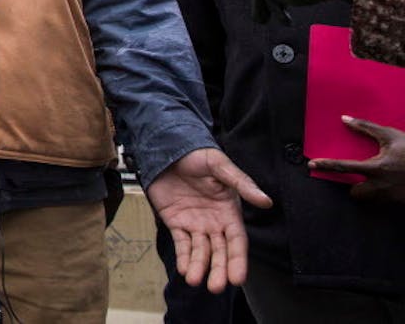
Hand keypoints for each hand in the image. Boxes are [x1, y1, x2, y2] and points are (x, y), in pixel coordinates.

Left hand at [145, 148, 271, 292]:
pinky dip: (183, 256)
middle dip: (218, 270)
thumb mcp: (221, 166)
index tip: (238, 278)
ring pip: (200, 251)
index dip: (238, 259)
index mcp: (230, 212)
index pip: (237, 241)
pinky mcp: (176, 222)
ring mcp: (195, 224)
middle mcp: (214, 222)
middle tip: (215, 287)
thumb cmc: (199, 156)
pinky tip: (183, 269)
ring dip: (199, 266)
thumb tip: (266, 201)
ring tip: (194, 281)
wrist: (169, 148)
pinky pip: (181, 243)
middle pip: (219, 251)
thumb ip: (242, 183)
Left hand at [309, 117, 404, 202]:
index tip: (312, 165)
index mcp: (376, 168)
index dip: (326, 165)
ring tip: (378, 182)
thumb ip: (366, 128)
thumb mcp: (391, 135)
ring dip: (370, 193)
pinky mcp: (401, 203)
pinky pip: (385, 202)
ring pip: (371, 200)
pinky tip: (391, 185)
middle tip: (360, 178)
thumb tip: (344, 119)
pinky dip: (384, 195)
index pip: (344, 167)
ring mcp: (392, 197)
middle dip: (355, 188)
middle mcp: (381, 185)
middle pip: (356, 194)